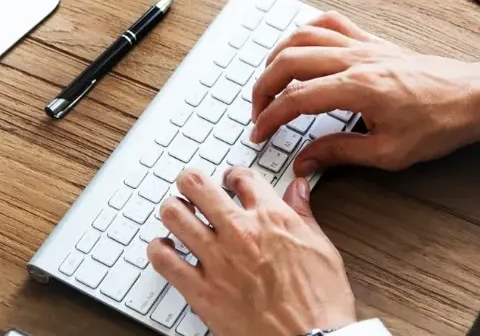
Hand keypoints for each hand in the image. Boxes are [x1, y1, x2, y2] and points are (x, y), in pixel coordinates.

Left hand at [149, 168, 357, 335]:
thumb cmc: (320, 303)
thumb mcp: (321, 248)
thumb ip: (303, 214)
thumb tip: (297, 190)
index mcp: (272, 218)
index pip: (241, 177)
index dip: (232, 175)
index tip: (229, 182)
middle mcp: (240, 233)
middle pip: (197, 185)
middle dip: (191, 181)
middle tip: (191, 187)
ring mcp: (217, 261)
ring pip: (174, 215)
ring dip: (173, 211)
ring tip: (178, 216)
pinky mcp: (201, 291)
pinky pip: (164, 260)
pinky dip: (159, 250)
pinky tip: (165, 250)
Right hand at [250, 12, 479, 175]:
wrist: (475, 97)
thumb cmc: (440, 124)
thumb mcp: (389, 153)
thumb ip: (340, 153)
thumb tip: (305, 161)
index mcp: (358, 88)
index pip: (297, 99)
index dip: (270, 117)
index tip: (259, 133)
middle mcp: (357, 59)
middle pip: (290, 61)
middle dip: (264, 86)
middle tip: (257, 111)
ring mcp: (365, 45)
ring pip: (304, 36)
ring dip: (278, 56)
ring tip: (269, 81)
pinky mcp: (374, 41)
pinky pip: (331, 23)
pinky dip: (307, 30)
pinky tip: (299, 45)